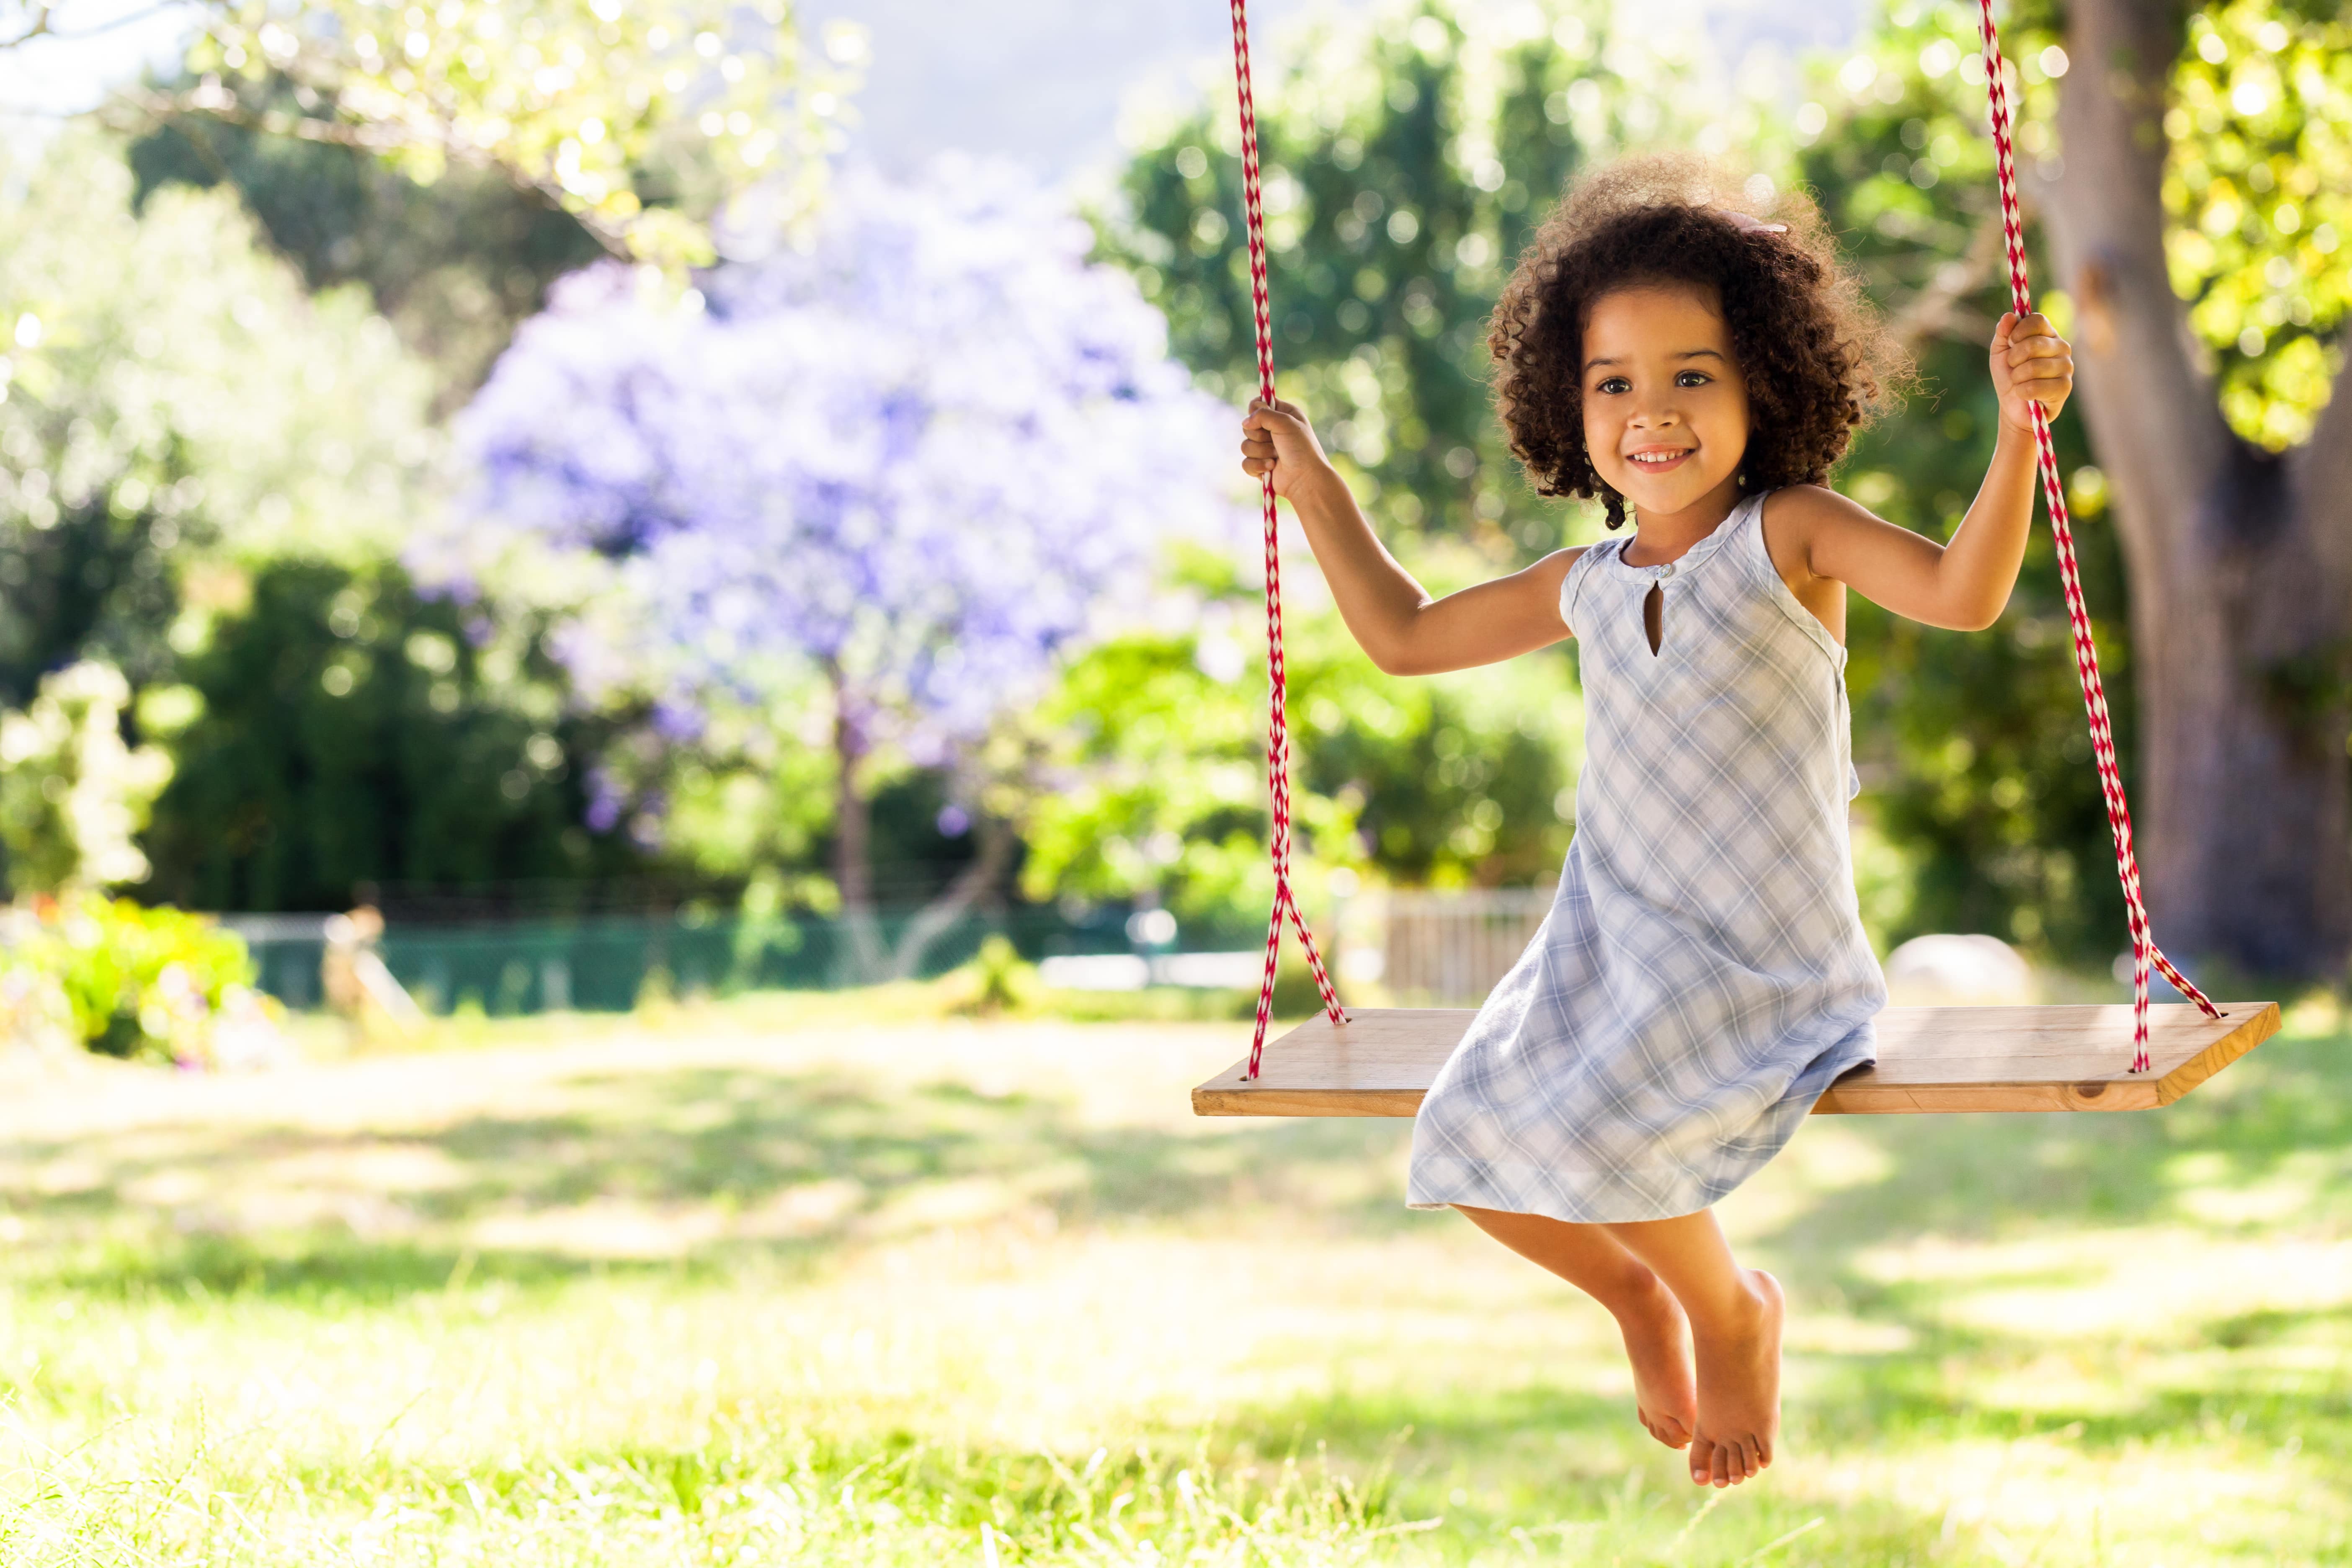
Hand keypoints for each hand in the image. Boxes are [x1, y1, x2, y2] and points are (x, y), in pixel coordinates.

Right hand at [1240, 397, 1332, 499]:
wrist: (1305, 478)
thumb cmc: (1300, 448)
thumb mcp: (1285, 422)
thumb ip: (1262, 414)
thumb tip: (1245, 422)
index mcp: (1282, 415)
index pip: (1257, 404)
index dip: (1256, 410)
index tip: (1262, 418)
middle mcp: (1273, 430)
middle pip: (1248, 426)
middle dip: (1260, 436)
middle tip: (1275, 442)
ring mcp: (1265, 449)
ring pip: (1245, 445)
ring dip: (1261, 452)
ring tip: (1276, 457)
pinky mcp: (1260, 465)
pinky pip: (1246, 462)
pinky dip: (1258, 466)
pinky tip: (1271, 468)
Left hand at [1990, 311, 2073, 432]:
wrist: (2013, 406)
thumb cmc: (2009, 376)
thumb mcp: (2000, 352)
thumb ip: (2003, 333)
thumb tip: (2009, 316)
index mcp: (2047, 334)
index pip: (2037, 320)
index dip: (2018, 331)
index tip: (2010, 342)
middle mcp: (2062, 347)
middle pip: (2033, 344)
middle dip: (2014, 358)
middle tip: (2013, 367)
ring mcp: (2066, 366)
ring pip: (2033, 367)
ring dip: (2017, 377)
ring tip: (2019, 382)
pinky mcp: (2065, 387)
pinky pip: (2035, 387)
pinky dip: (2022, 392)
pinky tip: (2025, 394)